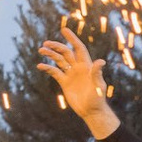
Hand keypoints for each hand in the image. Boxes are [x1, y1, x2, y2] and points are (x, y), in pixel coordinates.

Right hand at [36, 21, 119, 139]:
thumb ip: (97, 73)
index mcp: (87, 65)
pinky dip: (47, 68)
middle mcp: (78, 67)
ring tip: (41, 50)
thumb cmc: (98, 99)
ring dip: (50, 54)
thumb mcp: (98, 86)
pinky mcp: (64, 82)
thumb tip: (101, 61)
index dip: (72, 38)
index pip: (78, 48)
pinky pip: (54, 72)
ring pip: (59, 60)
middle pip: (66, 52)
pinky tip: (40, 66)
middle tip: (46, 43)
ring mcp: (70, 74)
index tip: (64, 29)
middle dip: (56, 46)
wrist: (90, 111)